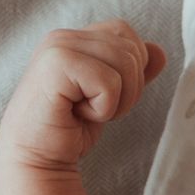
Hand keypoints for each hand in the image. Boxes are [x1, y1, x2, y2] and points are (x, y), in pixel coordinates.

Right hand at [0, 19, 165, 174]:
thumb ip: (132, 72)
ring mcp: (57, 47)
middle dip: (127, 89)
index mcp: (73, 39)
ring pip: (126, 63)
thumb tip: (159, 52)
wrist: (34, 161)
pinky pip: (110, 82)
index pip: (125, 33)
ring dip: (115, 101)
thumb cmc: (66, 131)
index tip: (98, 97)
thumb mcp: (108, 97)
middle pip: (131, 49)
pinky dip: (103, 108)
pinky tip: (75, 115)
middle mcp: (63, 37)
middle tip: (91, 109)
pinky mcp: (56, 65)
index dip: (130, 69)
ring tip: (83, 111)